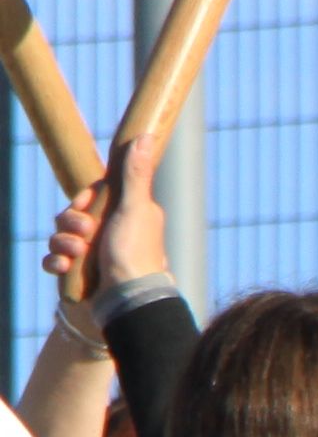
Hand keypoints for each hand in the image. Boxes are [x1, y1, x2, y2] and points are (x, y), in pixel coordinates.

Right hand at [41, 133, 171, 300]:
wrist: (129, 300)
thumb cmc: (136, 253)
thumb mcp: (135, 208)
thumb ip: (135, 175)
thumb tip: (144, 136)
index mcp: (126, 216)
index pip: (92, 196)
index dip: (84, 199)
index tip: (88, 204)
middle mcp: (110, 233)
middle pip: (71, 214)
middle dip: (71, 222)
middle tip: (86, 232)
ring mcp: (93, 254)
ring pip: (60, 237)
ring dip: (64, 243)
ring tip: (80, 254)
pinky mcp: (79, 274)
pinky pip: (54, 260)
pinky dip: (56, 263)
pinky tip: (66, 268)